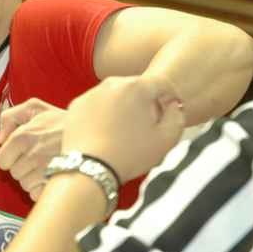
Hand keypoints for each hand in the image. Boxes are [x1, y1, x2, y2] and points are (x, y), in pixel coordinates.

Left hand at [0, 98, 65, 200]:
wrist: (95, 132)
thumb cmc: (63, 121)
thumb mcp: (35, 107)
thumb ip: (10, 116)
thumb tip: (1, 139)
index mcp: (23, 137)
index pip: (2, 160)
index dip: (10, 157)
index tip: (20, 153)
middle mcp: (32, 155)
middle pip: (15, 174)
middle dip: (22, 167)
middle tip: (36, 157)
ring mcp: (45, 171)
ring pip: (26, 185)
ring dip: (33, 178)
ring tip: (46, 165)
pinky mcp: (57, 183)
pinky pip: (38, 194)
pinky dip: (42, 189)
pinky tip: (51, 176)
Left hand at [62, 75, 184, 182]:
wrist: (89, 168)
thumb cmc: (130, 154)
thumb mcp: (167, 139)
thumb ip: (177, 116)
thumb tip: (172, 105)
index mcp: (136, 86)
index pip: (161, 83)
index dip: (170, 97)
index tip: (169, 112)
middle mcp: (111, 83)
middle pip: (136, 87)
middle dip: (145, 102)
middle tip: (147, 125)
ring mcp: (90, 94)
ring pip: (115, 95)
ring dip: (123, 107)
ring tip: (125, 132)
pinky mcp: (75, 105)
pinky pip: (96, 105)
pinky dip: (103, 114)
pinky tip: (105, 134)